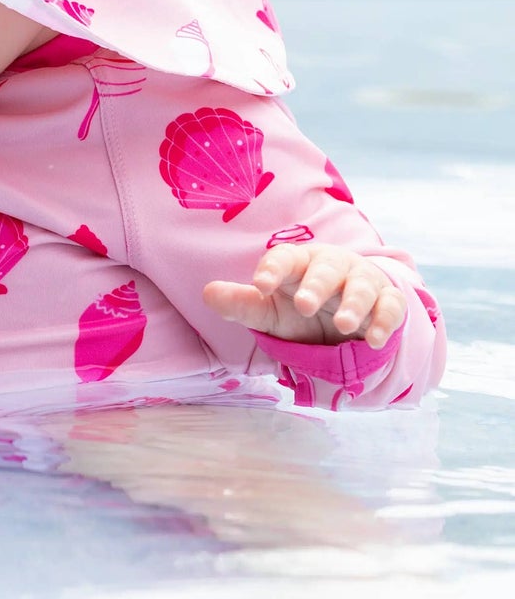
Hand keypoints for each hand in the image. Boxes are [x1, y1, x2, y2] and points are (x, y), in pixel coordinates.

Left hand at [204, 242, 406, 348]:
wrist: (345, 321)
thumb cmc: (299, 309)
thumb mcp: (269, 311)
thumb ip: (242, 303)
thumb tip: (208, 293)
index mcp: (299, 263)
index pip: (284, 258)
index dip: (272, 269)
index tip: (259, 285)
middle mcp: (332, 267)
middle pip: (326, 269)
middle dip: (317, 285)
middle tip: (304, 305)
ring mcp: (362, 282)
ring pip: (362, 286)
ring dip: (354, 304)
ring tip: (342, 325)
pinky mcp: (387, 302)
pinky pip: (390, 307)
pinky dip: (384, 321)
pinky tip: (373, 340)